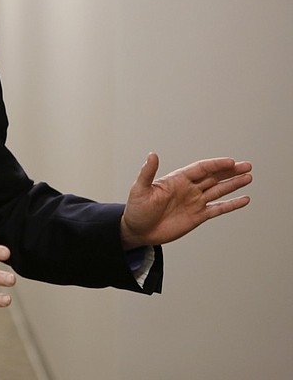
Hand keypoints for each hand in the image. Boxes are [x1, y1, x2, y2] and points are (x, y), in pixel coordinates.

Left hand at [121, 152, 251, 248]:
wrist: (138, 231)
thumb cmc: (137, 209)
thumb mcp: (140, 189)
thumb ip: (148, 172)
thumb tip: (152, 154)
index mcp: (177, 180)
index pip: (200, 169)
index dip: (215, 165)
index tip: (231, 162)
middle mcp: (188, 189)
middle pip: (213, 177)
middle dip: (230, 171)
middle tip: (247, 166)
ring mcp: (194, 202)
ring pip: (218, 190)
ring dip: (233, 184)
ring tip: (248, 177)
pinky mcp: (197, 216)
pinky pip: (218, 209)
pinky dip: (231, 204)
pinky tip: (244, 199)